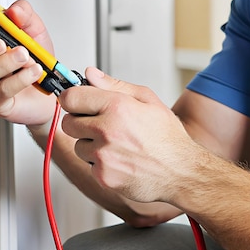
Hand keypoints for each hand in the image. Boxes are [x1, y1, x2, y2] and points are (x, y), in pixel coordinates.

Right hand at [0, 0, 56, 126]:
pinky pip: (2, 90)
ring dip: (6, 63)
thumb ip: (24, 14)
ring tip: (26, 57)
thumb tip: (14, 10)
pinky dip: (20, 79)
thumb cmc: (36, 61)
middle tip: (2, 43)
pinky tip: (32, 72)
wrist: (50, 89)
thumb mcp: (34, 31)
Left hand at [60, 68, 198, 203]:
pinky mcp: (103, 176)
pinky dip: (100, 163)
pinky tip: (120, 159)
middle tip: (100, 124)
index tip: (75, 101)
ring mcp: (103, 155)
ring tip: (116, 143)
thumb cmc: (167, 136)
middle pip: (68, 122)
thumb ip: (114, 85)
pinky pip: (88, 165)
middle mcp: (106, 130)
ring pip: (78, 145)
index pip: (71, 97)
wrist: (181, 172)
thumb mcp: (147, 99)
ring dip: (90, 144)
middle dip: (80, 122)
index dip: (71, 98)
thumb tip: (90, 73)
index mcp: (116, 106)